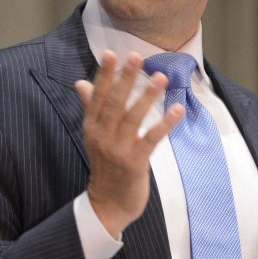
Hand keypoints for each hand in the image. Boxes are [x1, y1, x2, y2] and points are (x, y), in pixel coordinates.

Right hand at [75, 50, 183, 236]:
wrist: (107, 204)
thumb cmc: (105, 166)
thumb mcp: (94, 136)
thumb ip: (90, 107)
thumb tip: (80, 82)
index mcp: (92, 128)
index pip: (98, 97)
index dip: (104, 75)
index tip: (111, 54)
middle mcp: (102, 136)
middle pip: (115, 103)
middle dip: (126, 78)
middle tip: (136, 56)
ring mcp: (118, 150)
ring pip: (133, 118)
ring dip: (147, 96)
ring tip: (160, 77)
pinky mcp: (135, 162)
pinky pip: (152, 139)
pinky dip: (165, 123)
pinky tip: (177, 109)